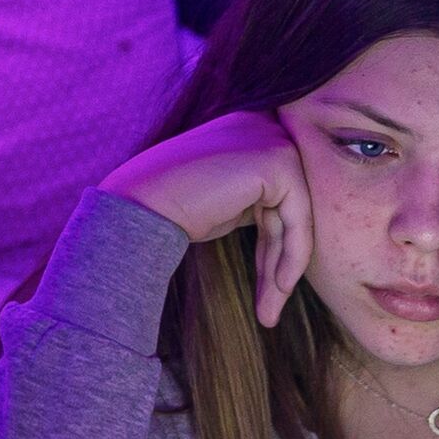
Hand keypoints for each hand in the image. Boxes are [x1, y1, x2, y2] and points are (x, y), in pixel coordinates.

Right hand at [100, 109, 314, 326]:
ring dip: (284, 268)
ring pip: (298, 216)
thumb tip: (293, 235)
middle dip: (281, 260)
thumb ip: (257, 203)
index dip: (275, 243)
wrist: (138, 206)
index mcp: (249, 131)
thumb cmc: (168, 210)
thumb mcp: (224, 203)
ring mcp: (272, 139)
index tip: (268, 285)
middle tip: (270, 309)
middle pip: (290, 205)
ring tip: (269, 312)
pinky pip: (299, 217)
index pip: (278, 194)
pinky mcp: (277, 160)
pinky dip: (292, 256)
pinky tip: (278, 288)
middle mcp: (264, 126)